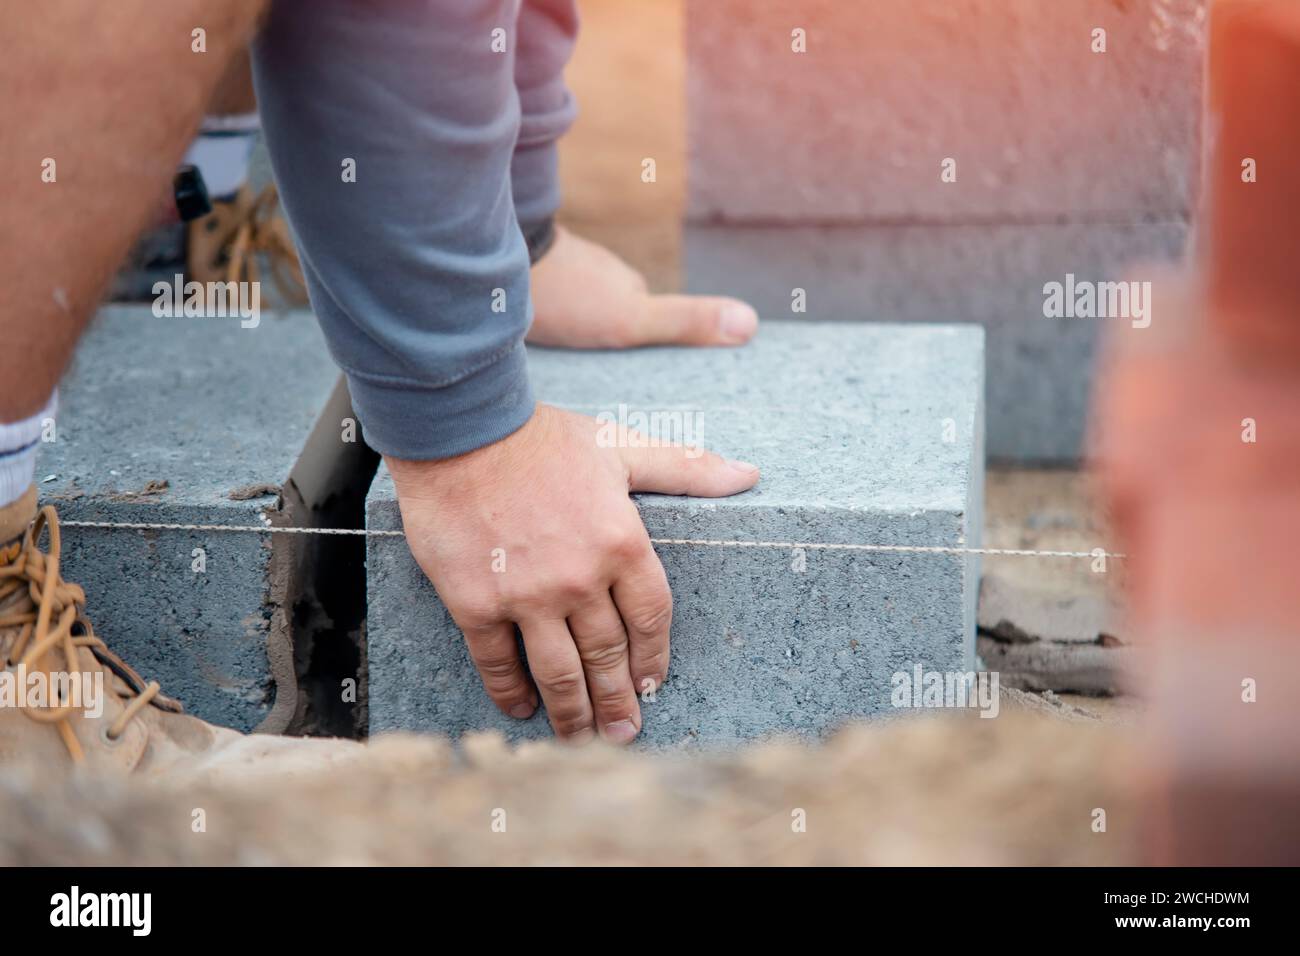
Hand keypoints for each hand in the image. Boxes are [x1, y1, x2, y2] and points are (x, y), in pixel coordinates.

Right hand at [387, 404, 759, 743]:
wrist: (460, 427)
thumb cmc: (544, 437)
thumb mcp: (622, 446)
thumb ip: (686, 469)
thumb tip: (748, 475)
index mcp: (622, 543)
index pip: (651, 619)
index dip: (654, 659)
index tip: (654, 684)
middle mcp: (580, 579)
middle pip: (608, 656)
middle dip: (619, 700)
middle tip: (625, 732)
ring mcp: (526, 596)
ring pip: (559, 671)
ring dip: (573, 713)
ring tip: (581, 738)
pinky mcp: (475, 603)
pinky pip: (497, 662)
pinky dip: (509, 691)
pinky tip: (520, 708)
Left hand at [527, 226, 758, 348]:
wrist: (487, 256)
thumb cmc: (564, 293)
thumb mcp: (630, 319)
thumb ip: (684, 323)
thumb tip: (750, 322)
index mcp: (625, 285)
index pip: (640, 320)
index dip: (635, 338)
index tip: (624, 354)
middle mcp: (594, 269)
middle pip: (607, 308)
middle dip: (599, 330)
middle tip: (584, 356)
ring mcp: (557, 266)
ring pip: (570, 301)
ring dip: (566, 319)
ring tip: (551, 344)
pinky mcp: (520, 270)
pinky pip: (536, 295)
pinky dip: (537, 309)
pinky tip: (521, 323)